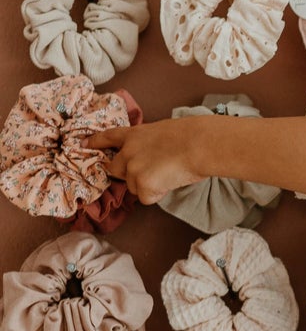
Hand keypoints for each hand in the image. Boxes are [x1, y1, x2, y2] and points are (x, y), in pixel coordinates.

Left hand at [80, 121, 203, 203]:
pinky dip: (158, 194)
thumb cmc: (190, 136)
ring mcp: (132, 169)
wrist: (197, 144)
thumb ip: (148, 144)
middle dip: (127, 174)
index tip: (83, 144)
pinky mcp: (142, 185)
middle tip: (148, 172)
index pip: (108, 137)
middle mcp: (127, 152)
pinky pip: (147, 198)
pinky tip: (171, 181)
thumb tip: (151, 158)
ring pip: (134, 187)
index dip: (95, 142)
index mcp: (133, 134)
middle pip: (114, 169)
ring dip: (149, 185)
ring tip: (170, 173)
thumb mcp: (161, 131)